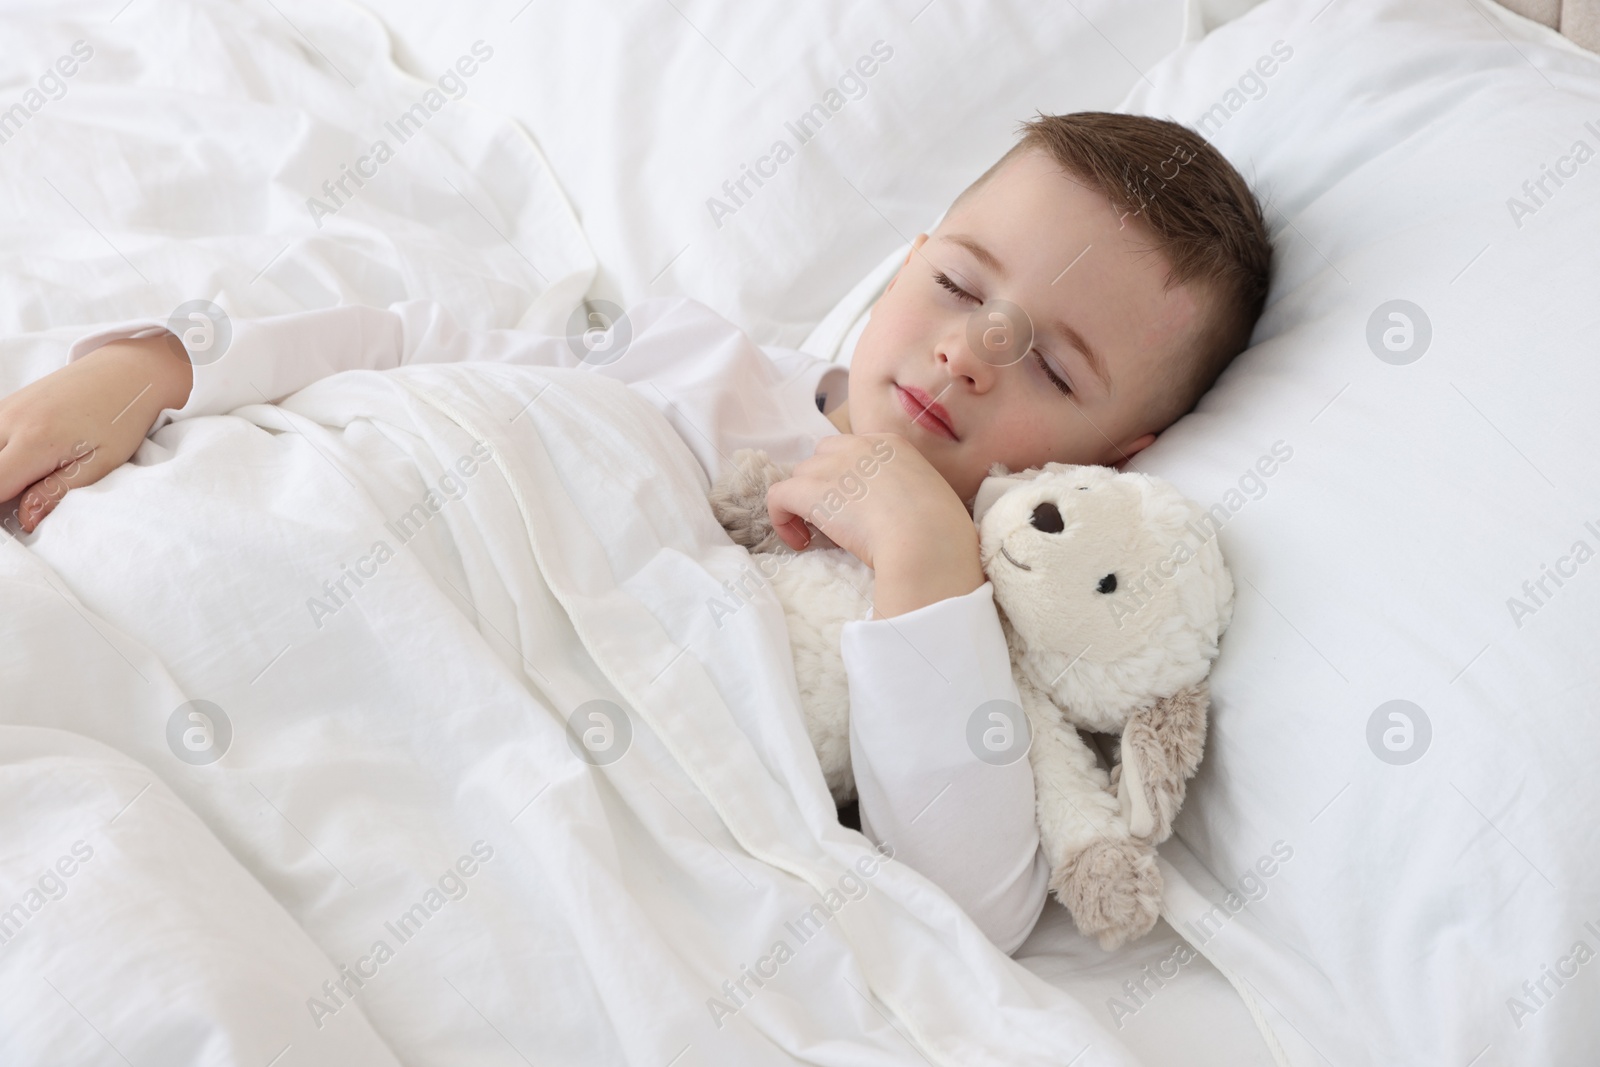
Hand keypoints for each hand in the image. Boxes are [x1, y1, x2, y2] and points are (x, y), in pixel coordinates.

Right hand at [0, 333, 191, 532]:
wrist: (128, 371)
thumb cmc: (122, 418)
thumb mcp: (103, 462)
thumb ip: (58, 491)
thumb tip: (24, 520)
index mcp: (35, 441)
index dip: (0, 510)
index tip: (15, 519)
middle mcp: (10, 420)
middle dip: (3, 491)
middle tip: (32, 498)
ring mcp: (4, 408)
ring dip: (4, 472)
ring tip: (34, 477)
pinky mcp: (6, 403)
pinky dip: (3, 454)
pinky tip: (26, 460)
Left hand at [765, 433, 984, 616]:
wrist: (928, 541)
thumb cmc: (941, 531)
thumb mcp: (930, 495)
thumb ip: (908, 491)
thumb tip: (894, 511)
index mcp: (890, 444)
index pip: (851, 450)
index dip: (846, 479)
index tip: (855, 508)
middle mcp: (859, 446)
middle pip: (820, 458)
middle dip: (822, 486)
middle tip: (834, 521)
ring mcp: (834, 466)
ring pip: (799, 477)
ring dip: (804, 504)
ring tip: (818, 536)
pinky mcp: (812, 492)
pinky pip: (778, 496)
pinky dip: (781, 519)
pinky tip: (799, 541)